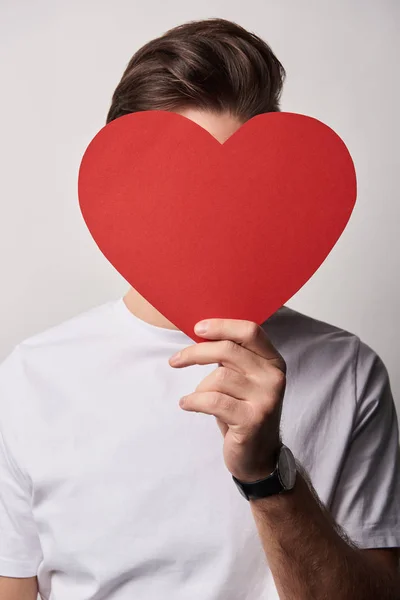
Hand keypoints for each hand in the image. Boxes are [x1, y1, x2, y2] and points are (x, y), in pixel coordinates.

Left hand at [169, 318, 285, 482]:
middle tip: (175, 361)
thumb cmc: (243, 411)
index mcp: (273, 361)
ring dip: (200, 388)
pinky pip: (213, 401)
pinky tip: (187, 404)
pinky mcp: (253, 419)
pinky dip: (194, 401)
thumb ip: (233, 357)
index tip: (197, 328)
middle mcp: (274, 377)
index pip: (250, 331)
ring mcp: (266, 399)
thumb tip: (202, 333)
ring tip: (197, 398)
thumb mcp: (244, 380)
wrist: (259, 456)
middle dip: (196, 353)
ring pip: (219, 377)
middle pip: (228, 350)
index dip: (222, 326)